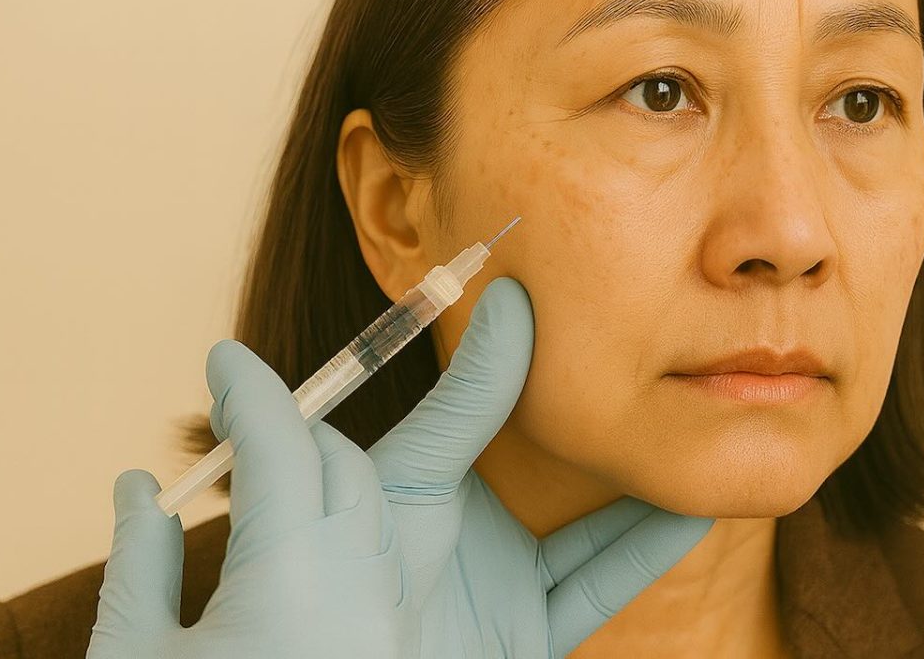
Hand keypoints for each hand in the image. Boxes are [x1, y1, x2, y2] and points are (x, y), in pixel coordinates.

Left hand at [87, 277, 714, 657]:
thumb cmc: (274, 645)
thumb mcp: (275, 542)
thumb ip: (271, 451)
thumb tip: (228, 353)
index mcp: (382, 503)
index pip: (455, 417)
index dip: (495, 362)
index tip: (529, 299)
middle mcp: (441, 540)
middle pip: (533, 458)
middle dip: (585, 410)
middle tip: (647, 351)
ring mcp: (485, 592)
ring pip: (579, 520)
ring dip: (635, 477)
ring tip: (694, 421)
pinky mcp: (517, 642)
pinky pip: (589, 590)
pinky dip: (642, 553)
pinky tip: (695, 511)